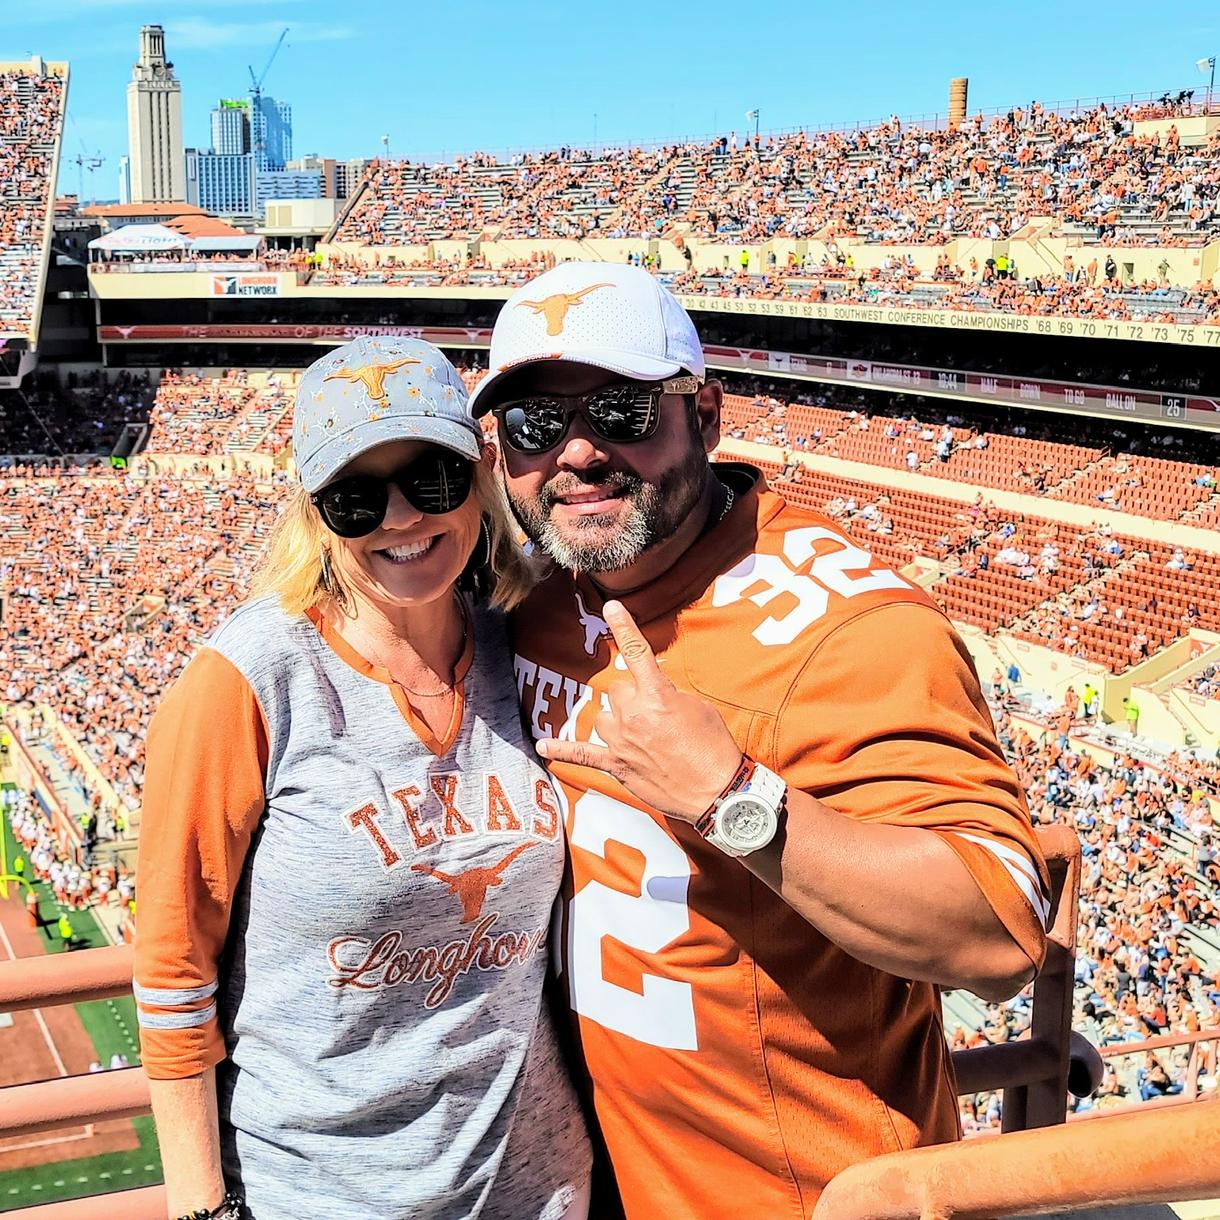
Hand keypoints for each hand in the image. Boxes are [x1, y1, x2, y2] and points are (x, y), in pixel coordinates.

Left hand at [536, 600, 742, 822]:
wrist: (716, 791)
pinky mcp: (616, 765)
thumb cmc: (713, 748)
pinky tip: (543, 746)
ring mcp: (621, 741)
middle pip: (617, 689)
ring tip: (641, 736)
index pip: (637, 652)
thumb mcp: (698, 708)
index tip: (610, 607)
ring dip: (617, 720)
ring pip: (603, 716)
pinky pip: (582, 755)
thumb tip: (652, 695)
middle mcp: (633, 714)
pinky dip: (561, 750)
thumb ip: (669, 695)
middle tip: (656, 716)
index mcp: (657, 695)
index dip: (623, 626)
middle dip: (632, 697)